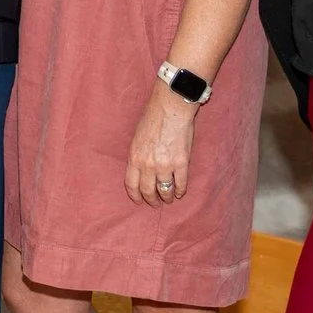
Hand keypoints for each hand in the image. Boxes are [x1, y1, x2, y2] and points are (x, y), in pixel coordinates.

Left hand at [125, 83, 197, 207]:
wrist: (171, 109)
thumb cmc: (153, 119)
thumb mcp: (137, 138)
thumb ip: (138, 155)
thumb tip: (142, 170)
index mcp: (134, 158)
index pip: (131, 184)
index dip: (135, 195)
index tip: (139, 200)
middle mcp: (148, 165)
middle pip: (148, 191)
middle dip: (152, 200)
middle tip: (155, 204)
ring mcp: (165, 166)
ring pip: (165, 191)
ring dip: (167, 197)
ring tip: (169, 199)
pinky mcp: (181, 164)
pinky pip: (180, 184)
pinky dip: (180, 191)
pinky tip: (180, 193)